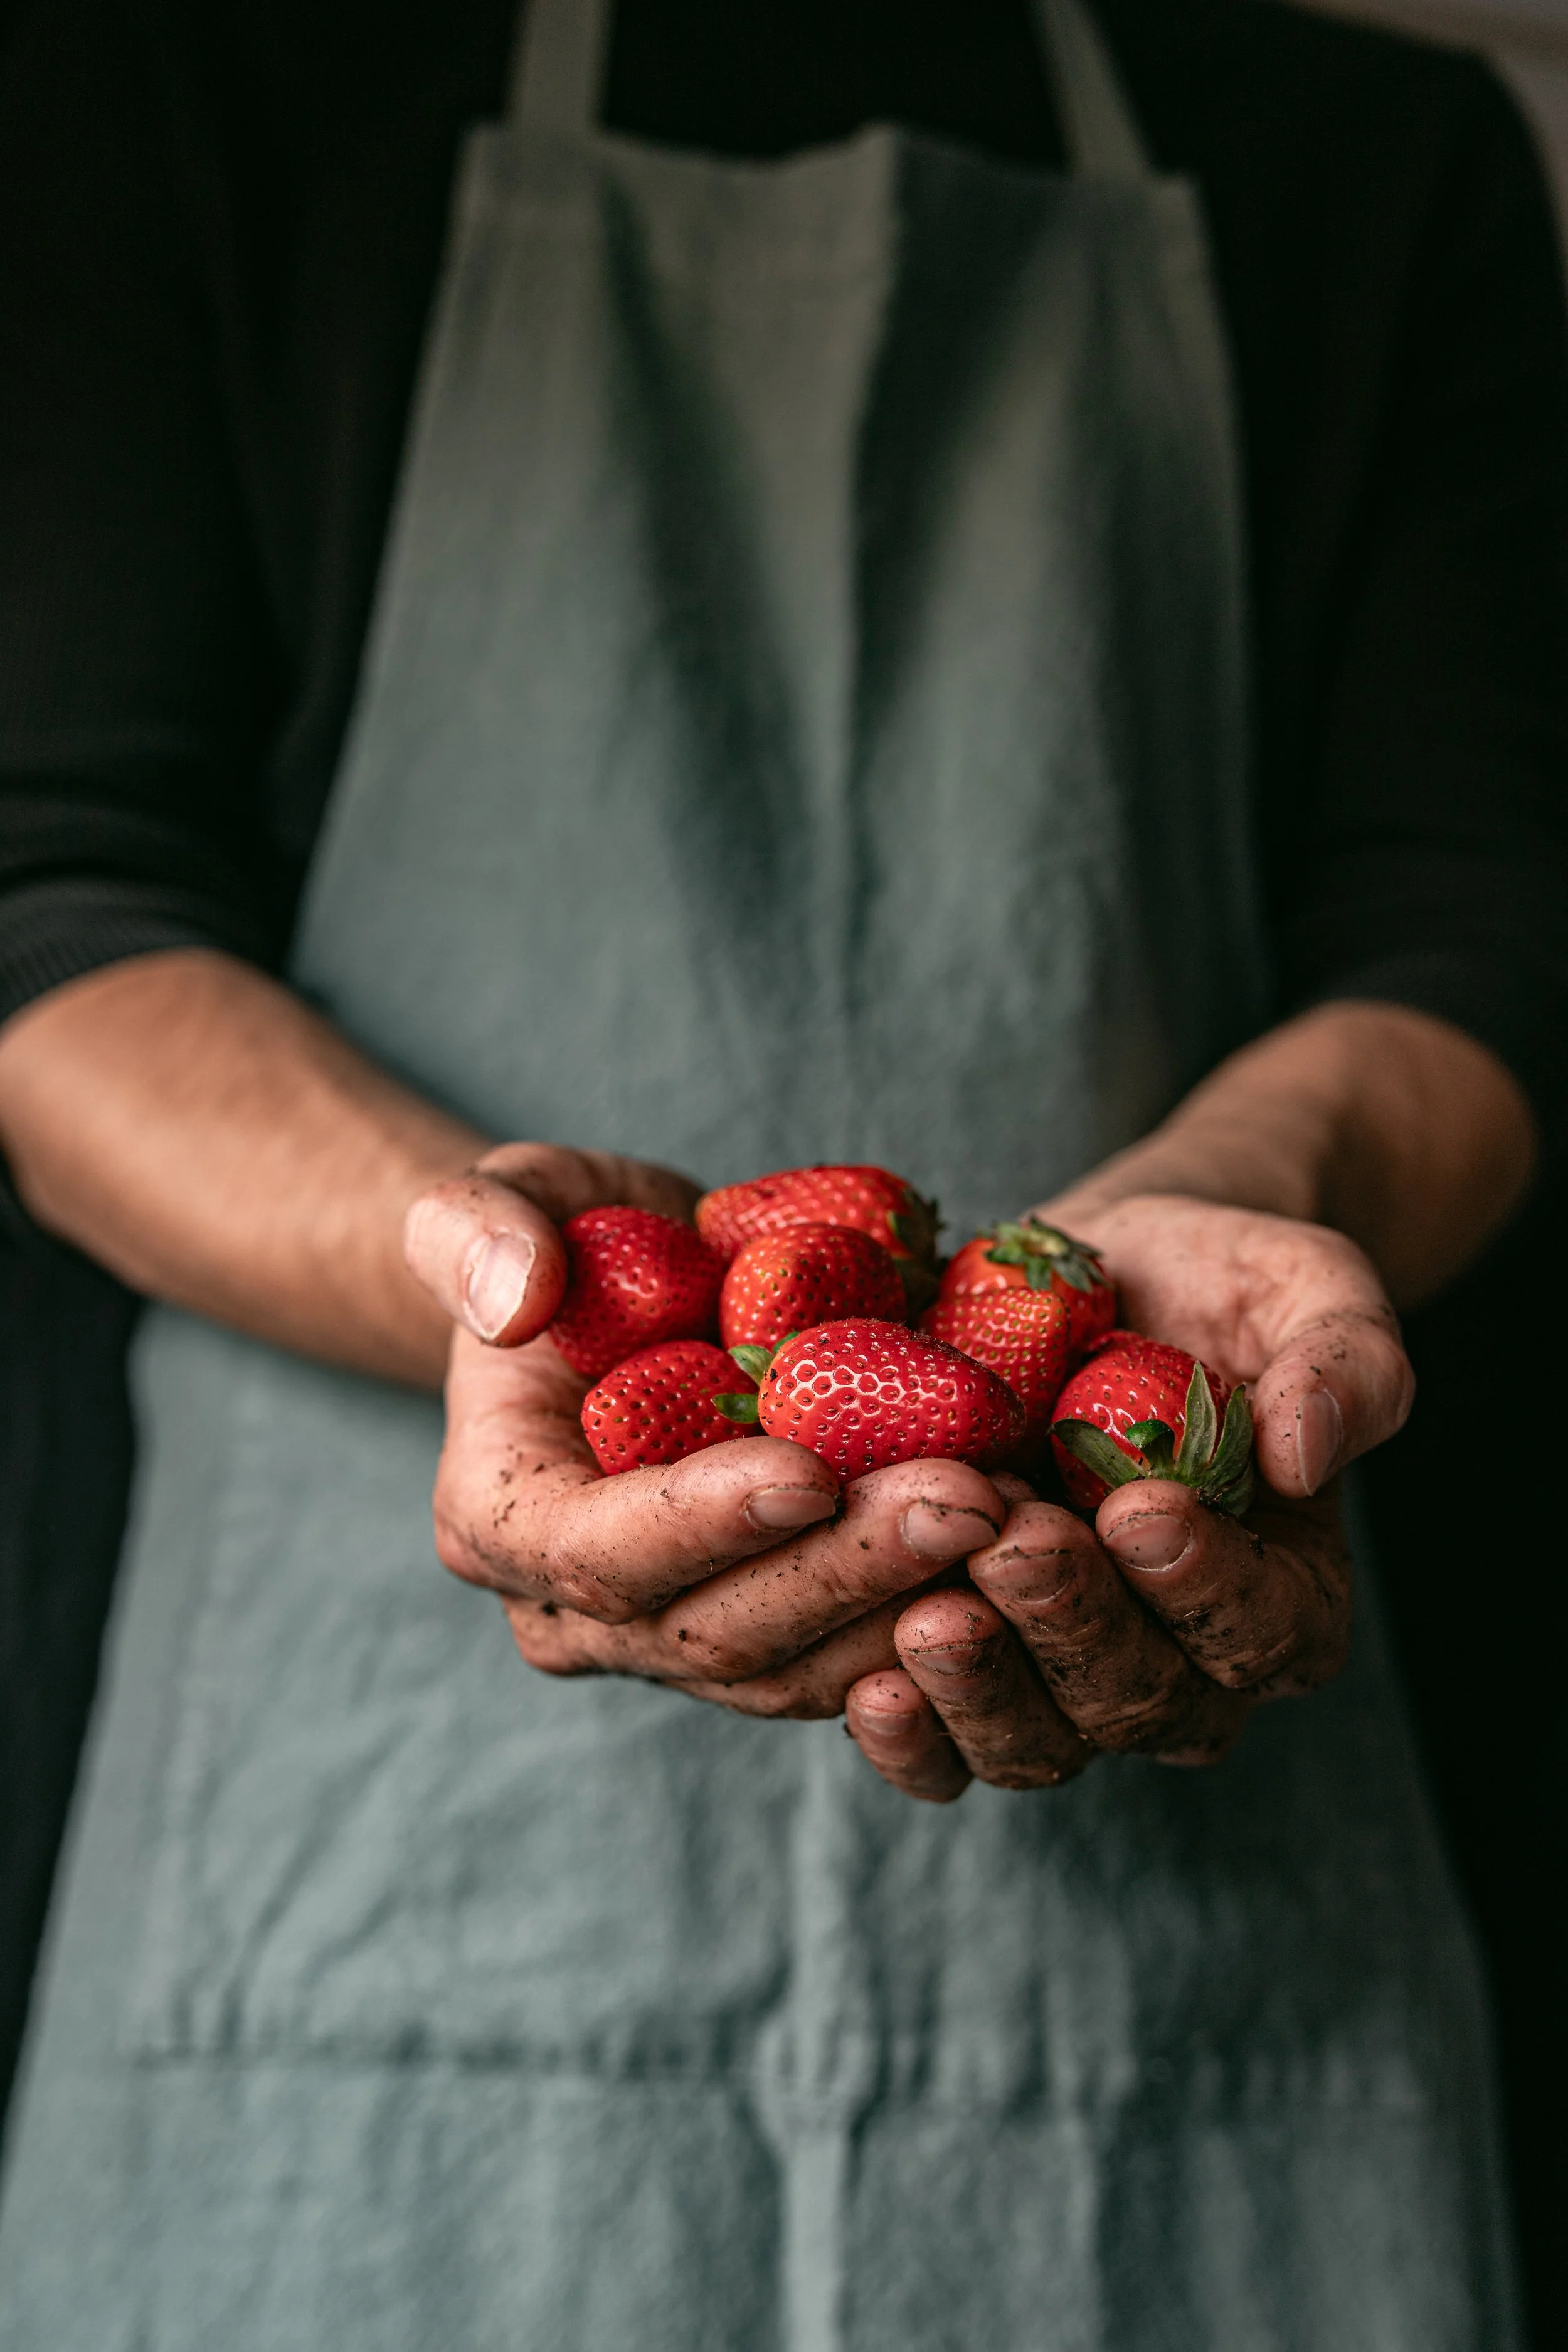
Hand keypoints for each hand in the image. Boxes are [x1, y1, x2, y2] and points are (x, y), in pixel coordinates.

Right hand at [405, 1144, 1008, 1713]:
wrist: (634, 1293)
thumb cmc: (566, 1234)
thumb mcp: (511, 1189)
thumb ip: (475, 1228)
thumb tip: (513, 1300)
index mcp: (498, 1517)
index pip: (598, 1551)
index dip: (705, 1521)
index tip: (813, 1469)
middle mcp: (576, 1611)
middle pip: (714, 1631)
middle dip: (848, 1570)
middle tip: (972, 1501)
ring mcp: (677, 1639)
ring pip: (798, 1670)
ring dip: (912, 1607)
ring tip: (1022, 1525)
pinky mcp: (773, 1636)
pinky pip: (853, 1661)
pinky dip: (940, 1616)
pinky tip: (1030, 1551)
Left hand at [844, 1194, 1413, 1802]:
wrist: (1100, 1274)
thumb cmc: (1220, 1282)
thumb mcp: (1307, 1285)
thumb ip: (1346, 1361)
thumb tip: (1307, 1452)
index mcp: (1286, 1594)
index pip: (1264, 1628)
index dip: (1205, 1584)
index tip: (1141, 1507)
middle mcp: (1181, 1663)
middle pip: (1137, 1697)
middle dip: (1071, 1623)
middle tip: (1012, 1543)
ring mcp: (1064, 1677)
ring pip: (1035, 1740)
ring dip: (979, 1686)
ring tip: (928, 1616)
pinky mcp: (969, 1666)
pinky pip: (942, 1750)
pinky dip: (906, 1735)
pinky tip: (866, 1684)